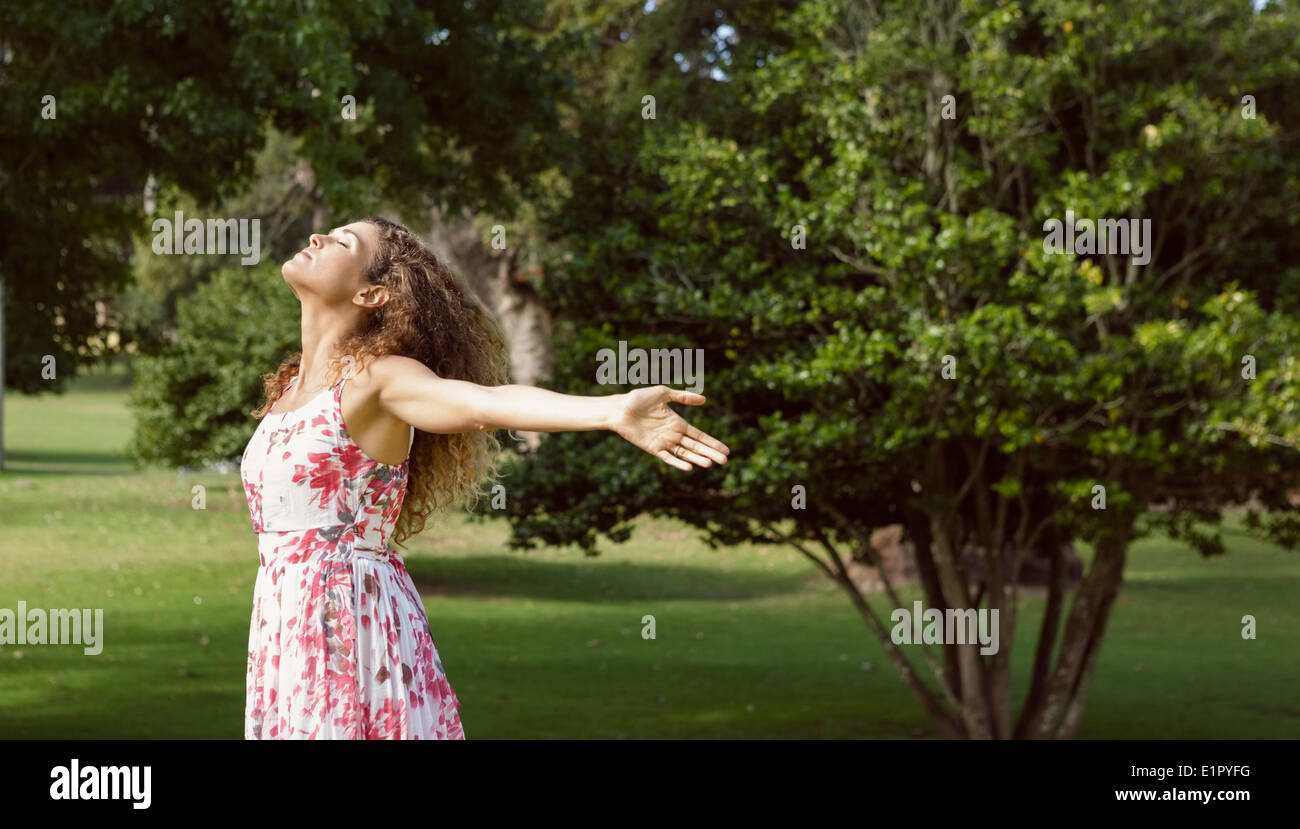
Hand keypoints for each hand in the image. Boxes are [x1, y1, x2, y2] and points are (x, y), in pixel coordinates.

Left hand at [611, 386, 730, 470]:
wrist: (619, 408)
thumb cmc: (639, 399)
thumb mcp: (664, 393)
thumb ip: (683, 397)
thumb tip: (704, 399)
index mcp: (678, 423)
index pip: (699, 435)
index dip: (712, 443)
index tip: (726, 450)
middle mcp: (673, 435)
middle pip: (696, 447)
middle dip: (710, 453)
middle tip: (725, 461)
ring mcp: (663, 443)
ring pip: (685, 454)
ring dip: (697, 459)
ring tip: (710, 464)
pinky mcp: (652, 448)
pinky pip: (667, 458)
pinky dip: (677, 463)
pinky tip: (688, 467)